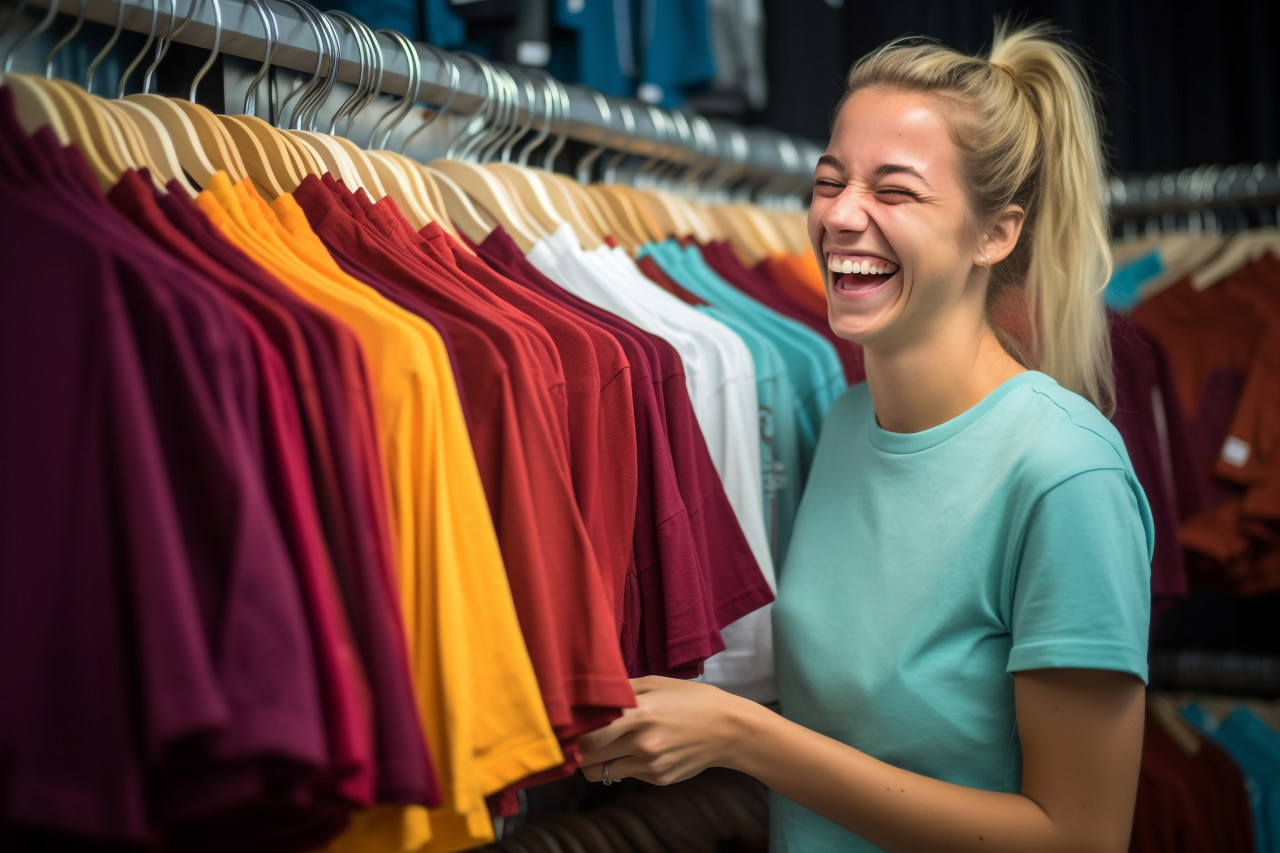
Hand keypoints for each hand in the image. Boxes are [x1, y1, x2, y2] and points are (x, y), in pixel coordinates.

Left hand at [578, 675, 748, 785]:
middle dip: (580, 752)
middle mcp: (642, 743)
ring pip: (603, 773)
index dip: (573, 735)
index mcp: (640, 713)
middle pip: (589, 760)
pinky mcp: (658, 778)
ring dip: (600, 762)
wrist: (728, 729)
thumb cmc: (691, 699)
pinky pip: (627, 776)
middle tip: (582, 741)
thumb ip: (621, 689)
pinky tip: (641, 750)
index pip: (589, 735)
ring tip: (608, 747)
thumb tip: (589, 694)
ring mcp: (651, 764)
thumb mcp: (656, 683)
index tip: (570, 728)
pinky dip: (626, 765)